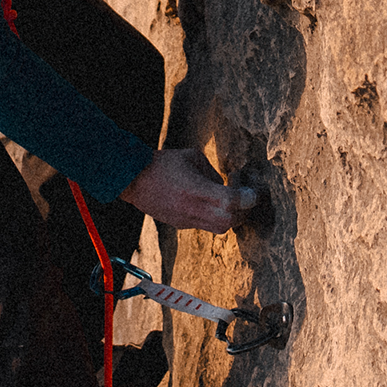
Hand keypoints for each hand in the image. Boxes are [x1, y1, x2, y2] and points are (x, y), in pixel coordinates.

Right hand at [118, 148, 258, 233]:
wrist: (134, 179)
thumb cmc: (164, 164)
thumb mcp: (194, 157)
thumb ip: (213, 173)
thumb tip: (225, 186)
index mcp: (196, 190)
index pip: (231, 201)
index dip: (247, 198)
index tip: (252, 192)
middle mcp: (193, 208)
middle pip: (229, 221)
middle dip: (242, 212)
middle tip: (244, 199)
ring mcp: (186, 220)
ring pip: (220, 229)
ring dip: (230, 218)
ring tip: (230, 204)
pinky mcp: (180, 225)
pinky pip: (206, 226)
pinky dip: (215, 218)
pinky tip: (212, 205)